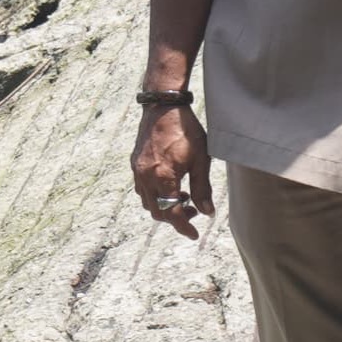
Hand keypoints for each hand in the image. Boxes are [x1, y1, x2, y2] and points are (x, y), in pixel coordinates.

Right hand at [133, 103, 213, 236]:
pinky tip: (169, 185)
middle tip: (194, 211)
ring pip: (148, 202)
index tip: (194, 235)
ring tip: (183, 196)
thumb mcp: (200, 159)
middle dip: (176, 218)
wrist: (163, 106)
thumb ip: (203, 188)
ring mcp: (138, 171)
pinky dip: (155, 195)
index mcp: (163, 177)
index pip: (172, 213)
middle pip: (158, 212)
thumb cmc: (185, 130)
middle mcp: (146, 177)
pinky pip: (141, 190)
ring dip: (164, 206)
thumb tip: (207, 212)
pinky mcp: (135, 164)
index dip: (184, 227)